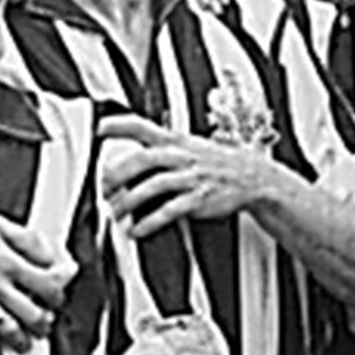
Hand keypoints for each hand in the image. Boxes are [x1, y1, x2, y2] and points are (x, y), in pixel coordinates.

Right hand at [0, 192, 76, 351]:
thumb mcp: (2, 225)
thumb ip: (29, 242)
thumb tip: (49, 257)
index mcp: (10, 261)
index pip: (47, 287)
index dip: (56, 298)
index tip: (55, 301)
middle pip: (31, 314)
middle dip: (42, 325)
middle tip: (43, 328)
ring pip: (6, 328)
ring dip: (19, 340)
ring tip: (23, 344)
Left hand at [99, 112, 279, 239]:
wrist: (254, 177)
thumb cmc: (216, 164)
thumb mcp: (191, 148)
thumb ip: (161, 151)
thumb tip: (125, 164)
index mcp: (177, 142)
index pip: (145, 126)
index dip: (122, 125)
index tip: (101, 129)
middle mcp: (183, 156)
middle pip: (143, 159)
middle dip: (117, 175)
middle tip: (104, 189)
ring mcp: (192, 177)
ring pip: (153, 186)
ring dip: (128, 201)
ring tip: (116, 214)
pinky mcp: (200, 199)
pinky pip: (169, 210)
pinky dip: (149, 222)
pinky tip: (137, 229)